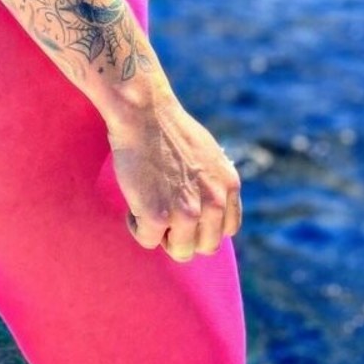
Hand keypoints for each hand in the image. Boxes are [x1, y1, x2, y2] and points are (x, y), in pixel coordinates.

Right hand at [106, 96, 241, 260]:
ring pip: (180, 251)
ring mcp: (187, 212)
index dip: (204, 226)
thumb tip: (208, 206)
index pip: (227, 229)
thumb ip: (213, 183)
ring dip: (162, 234)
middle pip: (205, 246)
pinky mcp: (159, 217)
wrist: (143, 112)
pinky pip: (148, 241)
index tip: (186, 215)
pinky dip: (137, 226)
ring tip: (148, 206)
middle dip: (184, 235)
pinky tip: (134, 203)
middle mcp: (214, 202)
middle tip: (164, 213)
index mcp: (229, 185)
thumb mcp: (208, 154)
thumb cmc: (168, 127)